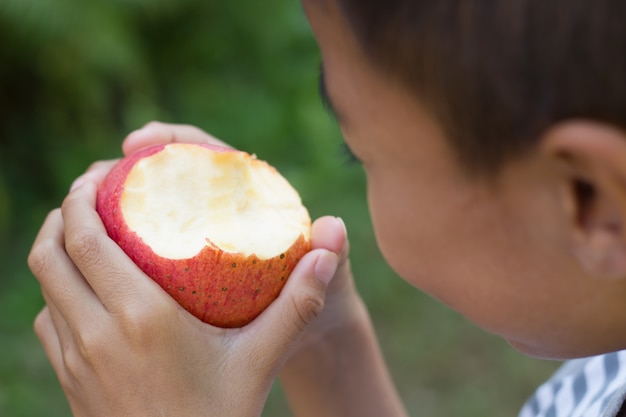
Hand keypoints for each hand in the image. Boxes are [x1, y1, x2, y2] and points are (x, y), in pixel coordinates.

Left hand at [28, 122, 342, 416]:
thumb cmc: (221, 415)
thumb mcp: (262, 358)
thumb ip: (297, 301)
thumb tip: (332, 244)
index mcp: (138, 317)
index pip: (86, 239)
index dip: (81, 196)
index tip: (102, 172)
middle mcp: (94, 333)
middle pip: (51, 253)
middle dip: (63, 212)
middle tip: (92, 191)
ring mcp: (74, 359)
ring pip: (44, 286)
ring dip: (57, 249)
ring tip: (86, 230)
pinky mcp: (70, 380)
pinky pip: (49, 319)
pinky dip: (59, 290)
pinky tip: (90, 289)